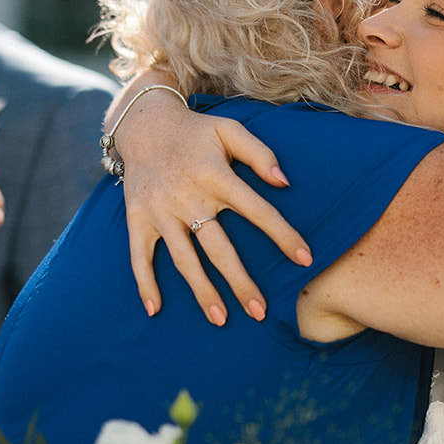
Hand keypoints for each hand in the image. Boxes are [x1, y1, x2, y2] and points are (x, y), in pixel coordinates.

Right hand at [110, 74, 310, 322]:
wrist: (144, 124)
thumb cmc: (197, 131)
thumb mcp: (230, 130)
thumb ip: (260, 154)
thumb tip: (285, 182)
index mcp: (216, 175)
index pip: (258, 211)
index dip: (283, 235)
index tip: (306, 259)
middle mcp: (188, 197)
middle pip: (219, 248)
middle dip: (240, 282)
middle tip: (260, 312)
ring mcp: (161, 211)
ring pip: (184, 259)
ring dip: (201, 291)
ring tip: (220, 319)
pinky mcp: (138, 219)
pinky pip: (140, 256)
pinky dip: (145, 283)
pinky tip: (155, 309)